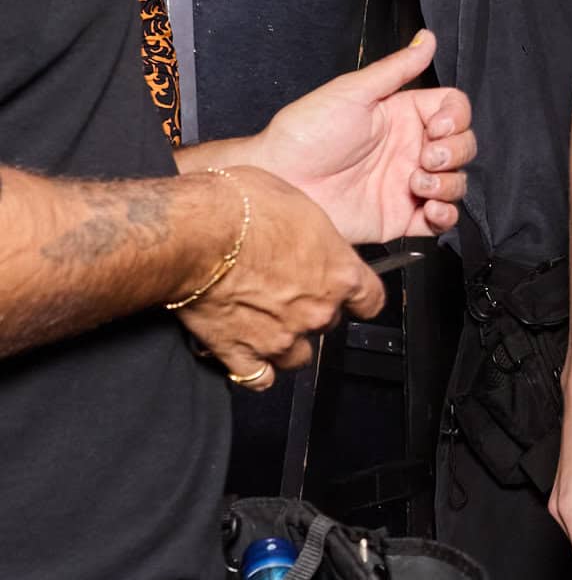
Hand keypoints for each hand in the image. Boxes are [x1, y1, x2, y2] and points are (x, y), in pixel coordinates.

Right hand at [179, 168, 384, 384]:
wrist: (193, 232)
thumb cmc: (239, 207)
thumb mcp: (296, 202)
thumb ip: (312, 235)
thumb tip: (309, 240)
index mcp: (338, 273)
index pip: (371, 300)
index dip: (358, 298)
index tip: (350, 296)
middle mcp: (316, 310)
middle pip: (328, 323)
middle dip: (310, 311)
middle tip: (284, 290)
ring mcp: (280, 337)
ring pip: (298, 357)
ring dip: (285, 344)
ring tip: (265, 323)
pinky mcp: (242, 353)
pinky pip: (258, 377)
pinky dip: (254, 369)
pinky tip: (246, 353)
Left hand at [247, 32, 475, 242]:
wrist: (281, 181)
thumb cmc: (306, 133)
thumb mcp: (353, 92)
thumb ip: (396, 68)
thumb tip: (426, 38)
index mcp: (402, 115)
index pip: (453, 111)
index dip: (457, 119)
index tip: (438, 127)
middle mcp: (409, 149)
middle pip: (462, 147)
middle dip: (455, 152)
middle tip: (426, 157)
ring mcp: (407, 184)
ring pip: (456, 183)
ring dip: (448, 183)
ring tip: (416, 183)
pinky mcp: (401, 217)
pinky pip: (442, 220)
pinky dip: (445, 214)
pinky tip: (428, 207)